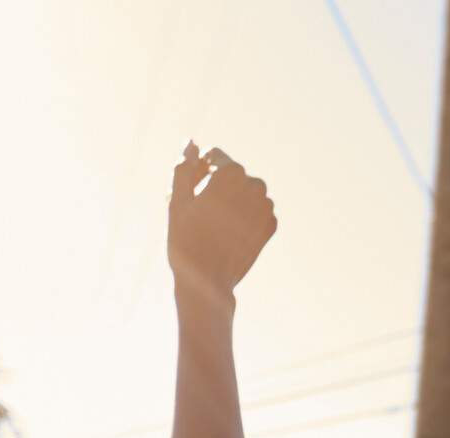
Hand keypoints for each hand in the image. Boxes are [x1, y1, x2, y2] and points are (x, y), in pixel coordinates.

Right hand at [167, 143, 276, 305]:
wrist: (207, 282)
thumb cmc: (186, 241)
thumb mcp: (177, 201)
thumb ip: (184, 168)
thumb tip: (192, 143)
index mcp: (232, 173)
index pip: (215, 157)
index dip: (198, 172)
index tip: (189, 194)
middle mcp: (255, 184)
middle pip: (231, 176)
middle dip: (215, 187)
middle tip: (197, 215)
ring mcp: (266, 205)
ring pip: (244, 194)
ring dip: (230, 203)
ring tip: (211, 228)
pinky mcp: (271, 224)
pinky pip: (255, 212)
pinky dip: (242, 219)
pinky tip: (227, 236)